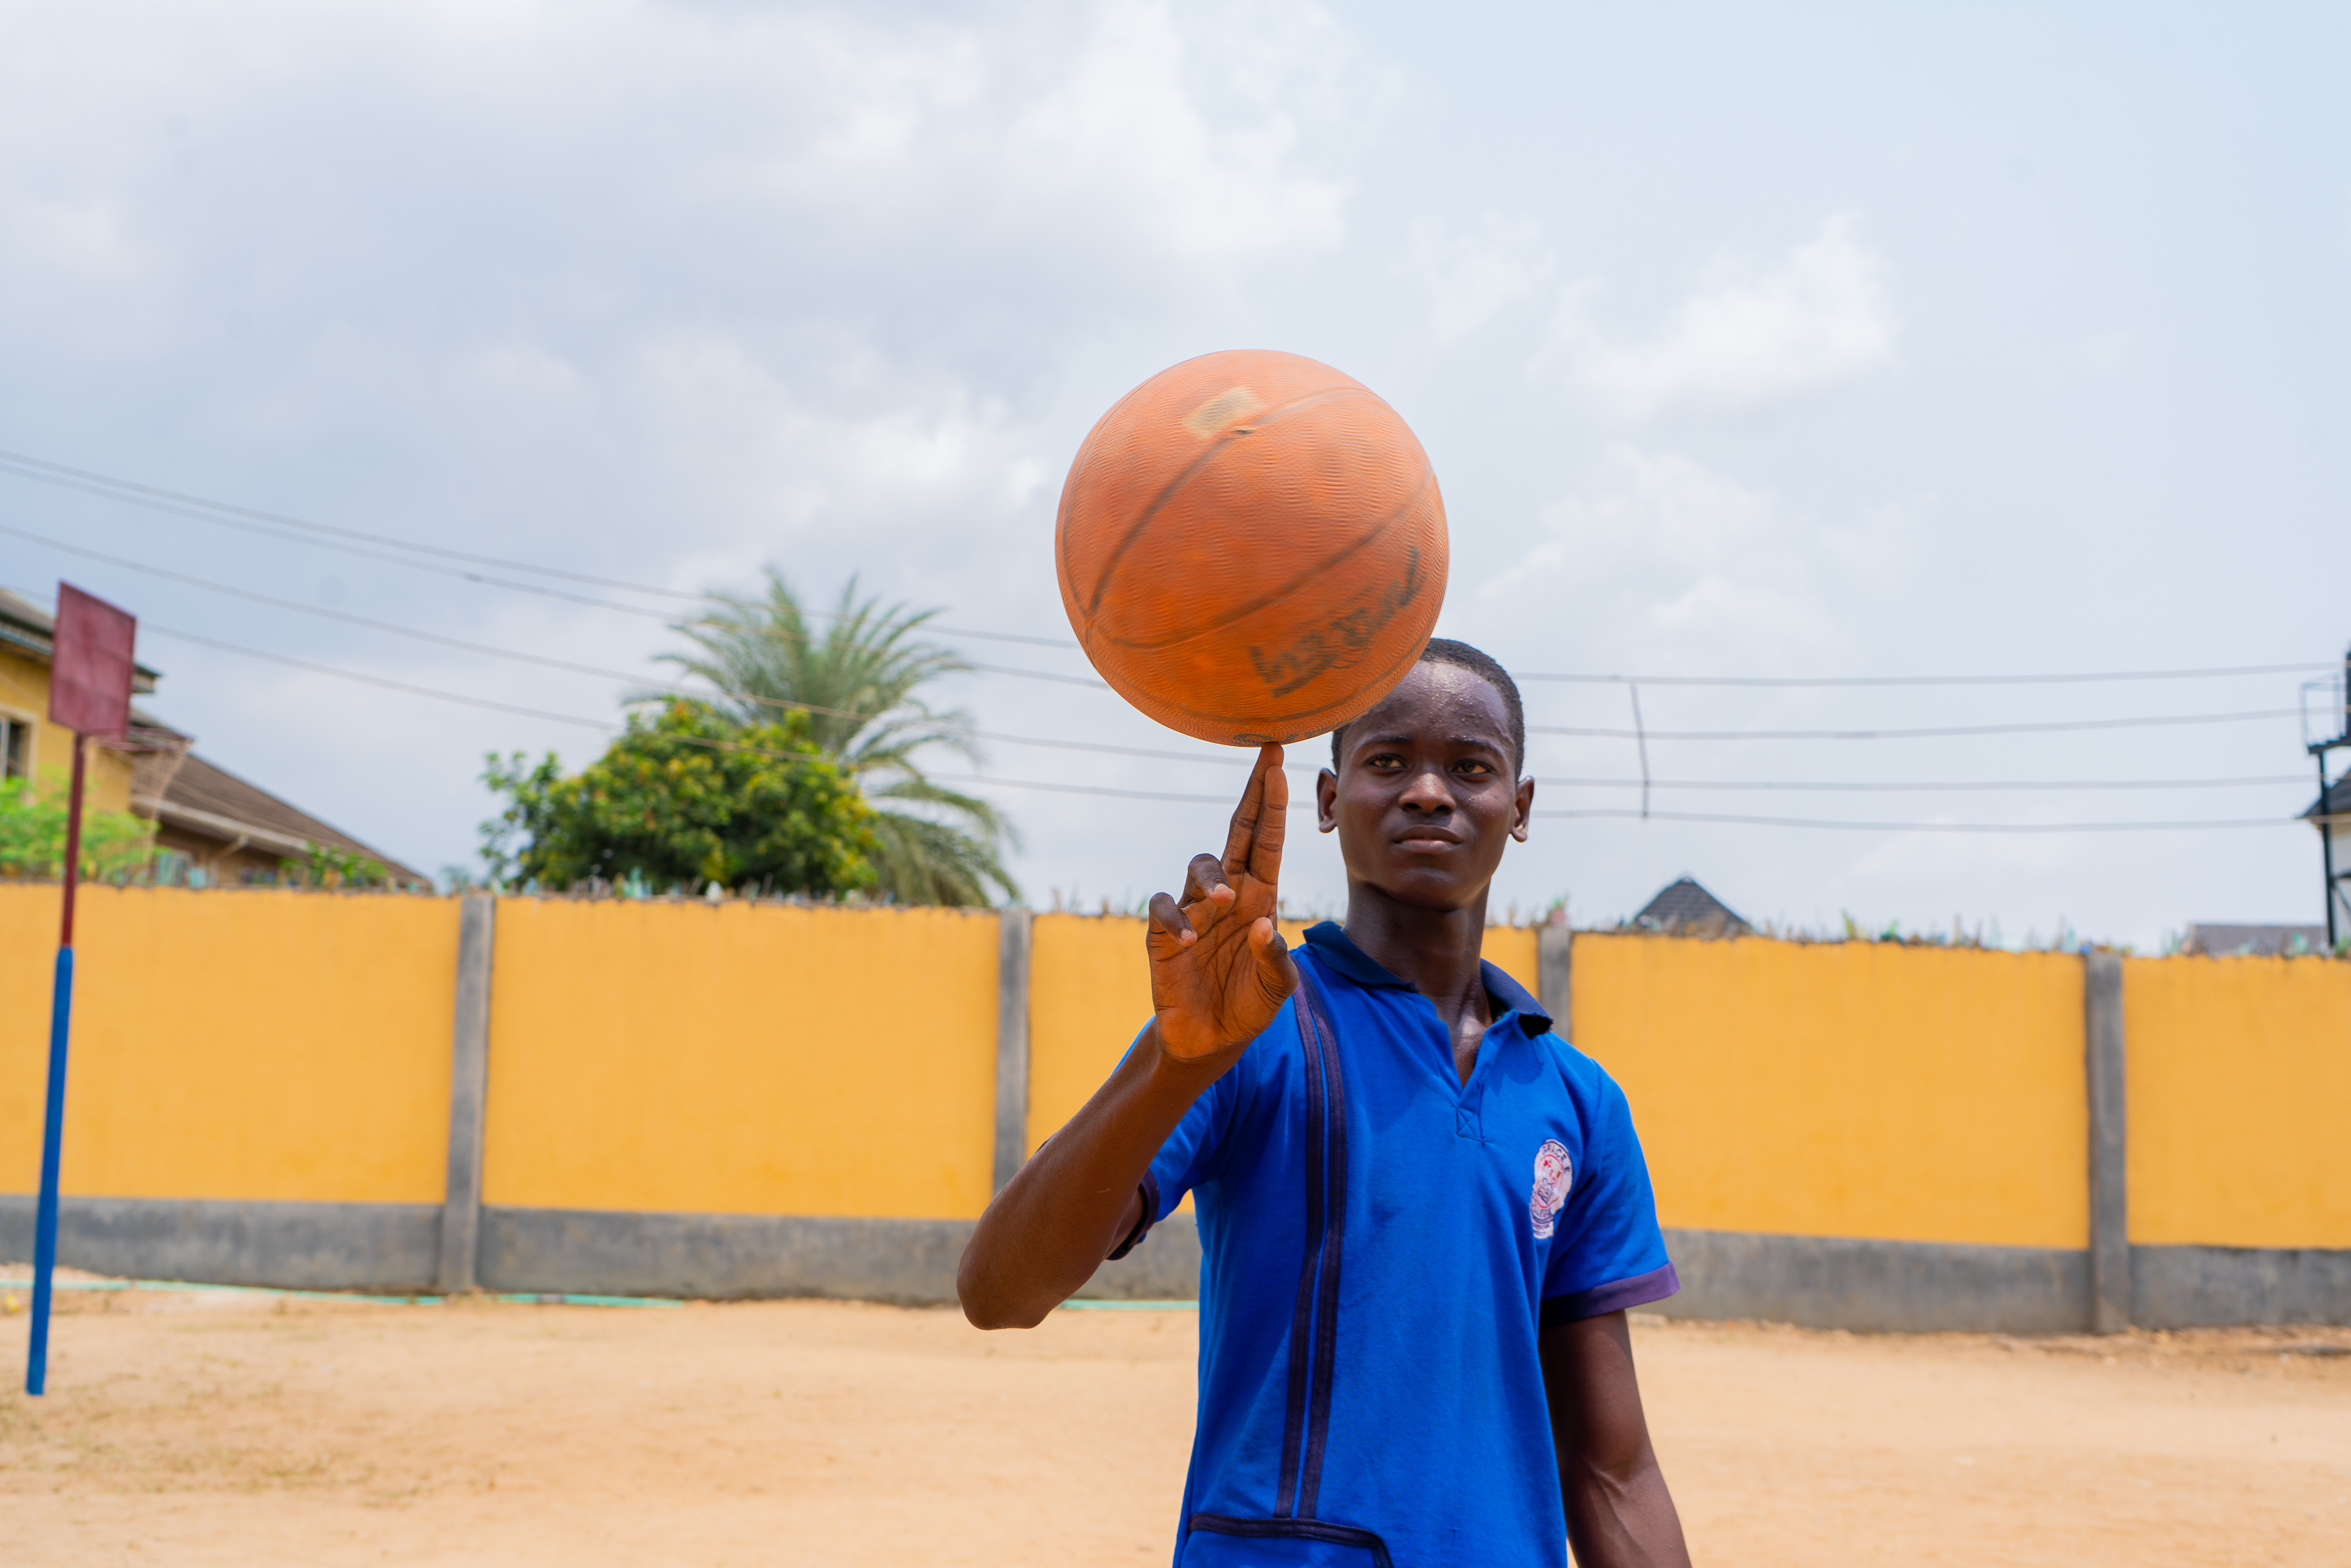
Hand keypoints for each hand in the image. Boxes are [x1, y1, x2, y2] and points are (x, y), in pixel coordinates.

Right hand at [1146, 745, 1299, 1063]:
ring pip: (1201, 865)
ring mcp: (1195, 910)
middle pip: (1239, 832)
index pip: (1268, 841)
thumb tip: (1264, 925)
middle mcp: (1229, 894)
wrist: (1210, 1041)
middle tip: (1268, 758)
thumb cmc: (1248, 1006)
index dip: (1274, 803)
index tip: (1280, 763)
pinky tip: (1190, 941)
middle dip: (1254, 794)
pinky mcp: (1164, 933)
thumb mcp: (1275, 989)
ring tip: (1225, 901)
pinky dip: (1176, 918)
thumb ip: (1276, 960)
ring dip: (1212, 876)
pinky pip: (1165, 909)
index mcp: (1261, 898)